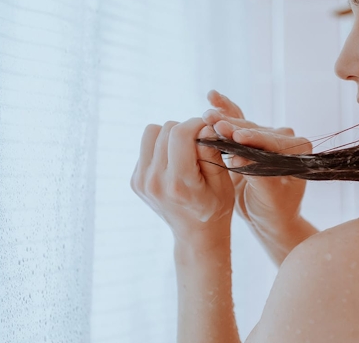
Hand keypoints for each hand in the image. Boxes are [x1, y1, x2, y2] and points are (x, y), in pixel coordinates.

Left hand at [130, 117, 234, 244]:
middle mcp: (154, 181)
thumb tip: (204, 127)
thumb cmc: (215, 207)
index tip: (208, 129)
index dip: (196, 124)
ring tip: (185, 151)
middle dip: (186, 129)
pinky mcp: (135, 180)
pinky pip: (146, 146)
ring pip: (151, 133)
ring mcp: (141, 182)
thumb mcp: (223, 183)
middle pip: (166, 129)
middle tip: (199, 143)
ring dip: (170, 136)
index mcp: (177, 183)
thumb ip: (212, 153)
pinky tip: (174, 163)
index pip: (180, 134)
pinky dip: (162, 148)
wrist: (196, 235)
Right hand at [203, 90, 310, 239]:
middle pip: (256, 130)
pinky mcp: (253, 138)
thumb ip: (258, 176)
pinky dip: (226, 111)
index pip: (272, 142)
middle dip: (234, 127)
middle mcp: (286, 139)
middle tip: (213, 122)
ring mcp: (268, 137)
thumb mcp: (269, 197)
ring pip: (244, 125)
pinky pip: (238, 122)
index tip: (235, 135)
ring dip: (225, 119)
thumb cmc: (275, 211)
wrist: (270, 218)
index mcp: (299, 151)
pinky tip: (212, 97)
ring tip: (206, 114)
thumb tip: (238, 157)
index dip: (253, 138)